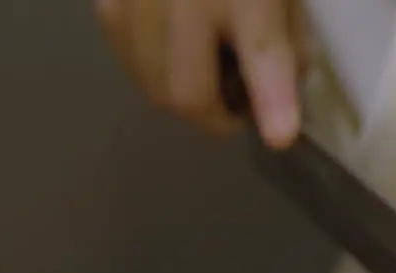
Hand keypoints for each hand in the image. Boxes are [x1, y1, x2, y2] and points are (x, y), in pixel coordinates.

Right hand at [95, 0, 301, 147]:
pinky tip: (176, 39)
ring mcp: (134, 1)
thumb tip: (283, 94)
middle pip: (187, 95)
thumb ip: (290, 39)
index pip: (262, 52)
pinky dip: (157, 67)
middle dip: (218, 115)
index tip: (281, 136)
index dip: (272, 100)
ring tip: (207, 63)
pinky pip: (132, 61)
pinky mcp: (106, 3)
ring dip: (187, 93)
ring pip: (154, 88)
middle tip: (239, 102)